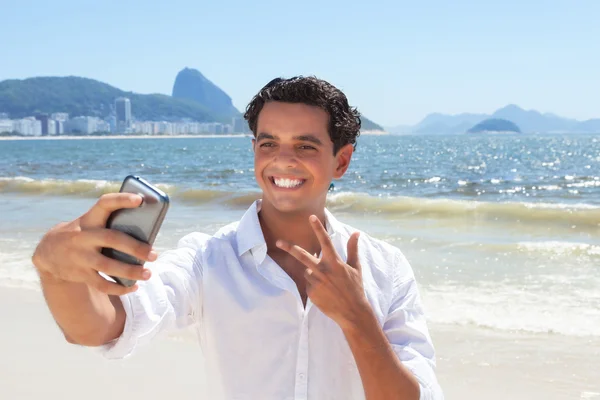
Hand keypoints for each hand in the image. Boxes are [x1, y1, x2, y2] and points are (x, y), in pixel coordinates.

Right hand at [32, 193, 156, 295]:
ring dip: (130, 272)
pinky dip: (119, 288)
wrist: (49, 250)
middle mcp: (83, 236)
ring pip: (107, 266)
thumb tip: (148, 231)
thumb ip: (113, 224)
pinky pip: (102, 284)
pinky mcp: (80, 273)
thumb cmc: (85, 233)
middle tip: (154, 254)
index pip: (105, 203)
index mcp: (90, 219)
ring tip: (148, 274)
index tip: (140, 199)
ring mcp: (80, 256)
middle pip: (112, 239)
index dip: (122, 200)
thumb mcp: (92, 223)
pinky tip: (134, 286)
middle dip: (135, 247)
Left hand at [276, 215, 371, 328]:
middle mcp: (323, 271)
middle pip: (303, 256)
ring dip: (313, 273)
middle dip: (290, 248)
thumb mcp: (355, 268)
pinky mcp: (311, 293)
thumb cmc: (355, 288)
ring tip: (327, 284)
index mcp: (335, 262)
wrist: (352, 312)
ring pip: (307, 272)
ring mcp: (316, 282)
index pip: (325, 241)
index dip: (318, 228)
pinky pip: (308, 284)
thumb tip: (356, 233)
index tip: (311, 217)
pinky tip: (324, 292)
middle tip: (278, 242)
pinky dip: (314, 285)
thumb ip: (352, 249)